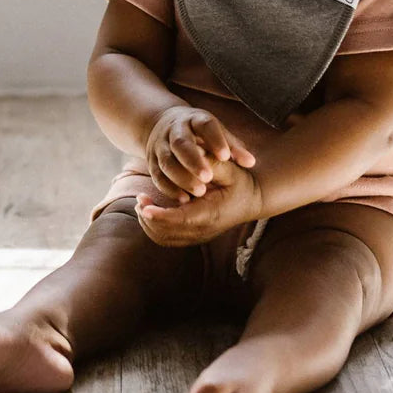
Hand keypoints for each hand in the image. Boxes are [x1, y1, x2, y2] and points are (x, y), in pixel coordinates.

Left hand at [136, 152, 263, 246]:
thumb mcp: (229, 168)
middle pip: (167, 232)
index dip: (160, 215)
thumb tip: (192, 154)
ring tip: (142, 204)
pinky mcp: (195, 236)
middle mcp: (204, 229)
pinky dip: (155, 227)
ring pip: (165, 238)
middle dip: (149, 217)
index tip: (144, 205)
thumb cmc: (241, 181)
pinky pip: (168, 239)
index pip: (180, 219)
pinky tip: (150, 211)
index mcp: (211, 213)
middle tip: (140, 198)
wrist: (253, 200)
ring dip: (149, 223)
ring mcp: (199, 236)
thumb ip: (210, 162)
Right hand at [144, 105, 256, 204]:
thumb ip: (233, 147)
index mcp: (195, 119)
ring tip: (200, 192)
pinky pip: (157, 175)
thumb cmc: (200, 133)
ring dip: (181, 178)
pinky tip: (183, 200)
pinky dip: (169, 188)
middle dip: (193, 161)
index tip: (225, 157)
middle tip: (209, 178)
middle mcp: (175, 130)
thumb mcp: (217, 132)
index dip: (215, 140)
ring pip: (167, 161)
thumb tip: (251, 162)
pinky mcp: (151, 160)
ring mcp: (160, 145)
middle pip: (181, 144)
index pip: (205, 125)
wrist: (164, 124)